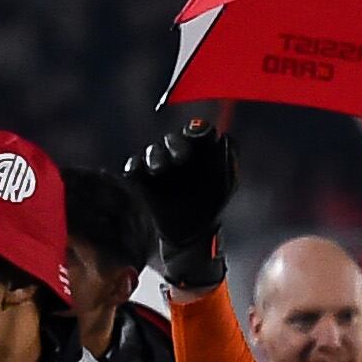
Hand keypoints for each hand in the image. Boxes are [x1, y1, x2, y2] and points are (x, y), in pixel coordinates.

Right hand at [130, 113, 237, 288]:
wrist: (193, 232)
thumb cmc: (213, 203)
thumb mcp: (226, 183)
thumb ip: (227, 159)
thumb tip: (222, 137)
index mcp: (200, 148)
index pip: (197, 131)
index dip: (197, 129)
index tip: (198, 134)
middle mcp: (178, 150)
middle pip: (173, 139)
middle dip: (176, 144)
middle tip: (180, 158)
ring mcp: (159, 163)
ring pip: (152, 151)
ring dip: (154, 156)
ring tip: (158, 169)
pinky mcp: (142, 178)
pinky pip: (134, 167)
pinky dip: (134, 167)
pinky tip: (135, 172)